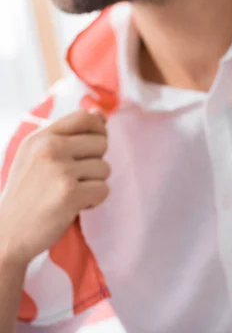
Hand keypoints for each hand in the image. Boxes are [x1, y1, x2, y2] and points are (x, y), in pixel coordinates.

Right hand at [0, 109, 109, 267]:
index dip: (97, 131)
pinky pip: (104, 190)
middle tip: (73, 178)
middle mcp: (50, 149)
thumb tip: (101, 114)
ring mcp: (60, 170)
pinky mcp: (71, 193)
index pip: (86, 117)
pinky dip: (94, 201)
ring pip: (105, 168)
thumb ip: (68, 134)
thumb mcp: (36, 156)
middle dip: (94, 162)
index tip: (90, 148)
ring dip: (93, 184)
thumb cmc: (27, 193)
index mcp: (41, 137)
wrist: (7, 233)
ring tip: (69, 193)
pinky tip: (74, 206)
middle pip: (102, 143)